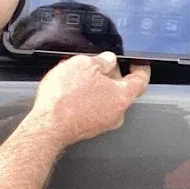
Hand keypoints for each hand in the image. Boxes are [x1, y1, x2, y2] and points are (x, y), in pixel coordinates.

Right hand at [26, 52, 149, 147]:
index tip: (139, 63)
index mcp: (122, 96)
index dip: (141, 68)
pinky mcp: (89, 129)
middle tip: (101, 65)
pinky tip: (73, 92)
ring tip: (80, 77)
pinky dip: (88, 99)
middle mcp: (117, 113)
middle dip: (113, 75)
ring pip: (107, 100)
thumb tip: (108, 60)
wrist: (47, 126)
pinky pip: (94, 109)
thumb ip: (102, 60)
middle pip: (122, 89)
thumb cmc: (65, 99)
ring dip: (98, 87)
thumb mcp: (84, 65)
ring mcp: (103, 123)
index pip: (141, 80)